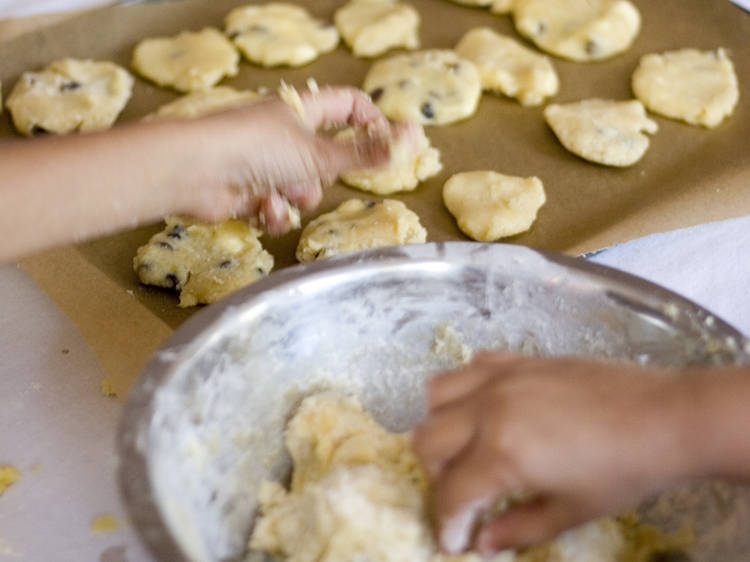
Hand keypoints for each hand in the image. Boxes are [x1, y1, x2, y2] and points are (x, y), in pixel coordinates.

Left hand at [182, 86, 400, 233]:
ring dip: (296, 198)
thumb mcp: (319, 155)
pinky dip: (274, 212)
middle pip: (324, 157)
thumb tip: (414, 137)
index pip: (347, 105)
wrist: (194, 172)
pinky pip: (277, 206)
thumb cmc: (256, 150)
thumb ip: (366, 154)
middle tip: (316, 177)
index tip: (385, 147)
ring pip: (301, 188)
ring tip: (280, 197)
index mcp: (301, 110)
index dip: (370, 122)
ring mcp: (262, 162)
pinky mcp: (247, 190)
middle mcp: (282, 133)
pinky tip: (262, 210)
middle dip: (322, 177)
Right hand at [412, 352, 693, 556]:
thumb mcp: (572, 511)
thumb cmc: (623, 471)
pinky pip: (472, 366)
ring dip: (441, 426)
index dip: (447, 524)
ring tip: (467, 446)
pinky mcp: (519, 359)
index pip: (452, 494)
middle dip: (436, 477)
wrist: (665, 417)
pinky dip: (467, 389)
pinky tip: (489, 408)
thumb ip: (519, 528)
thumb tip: (483, 542)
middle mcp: (490, 409)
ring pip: (437, 395)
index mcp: (502, 453)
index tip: (453, 539)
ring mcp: (502, 378)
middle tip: (464, 495)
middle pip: (427, 440)